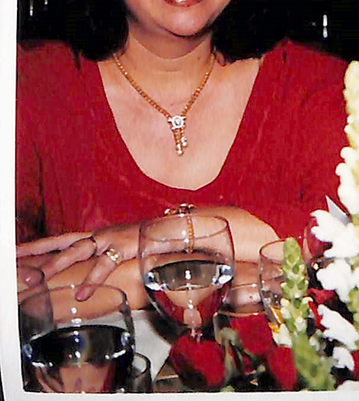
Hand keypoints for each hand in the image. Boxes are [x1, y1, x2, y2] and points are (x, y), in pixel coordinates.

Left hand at [16, 223, 140, 292]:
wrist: (179, 228)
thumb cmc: (152, 241)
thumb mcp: (124, 252)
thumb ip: (106, 262)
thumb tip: (90, 283)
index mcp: (97, 236)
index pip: (59, 240)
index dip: (37, 246)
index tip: (14, 252)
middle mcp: (99, 235)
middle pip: (60, 242)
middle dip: (36, 252)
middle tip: (13, 260)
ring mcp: (111, 238)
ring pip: (76, 251)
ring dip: (56, 264)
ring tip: (39, 278)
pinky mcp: (126, 246)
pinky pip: (105, 265)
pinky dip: (92, 280)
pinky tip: (81, 294)